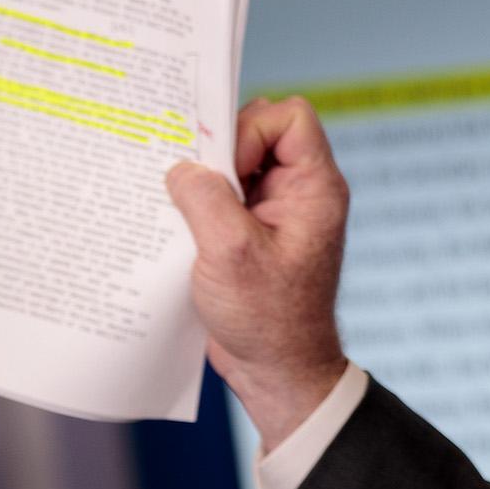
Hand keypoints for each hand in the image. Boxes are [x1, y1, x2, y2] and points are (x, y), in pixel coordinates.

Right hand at [165, 96, 349, 448]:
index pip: (291, 118)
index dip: (252, 128)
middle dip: (219, 149)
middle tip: (188, 181)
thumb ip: (206, 199)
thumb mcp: (230, 253)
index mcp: (315, 188)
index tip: (226, 171)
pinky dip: (200, 201)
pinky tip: (174, 221)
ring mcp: (277, 212)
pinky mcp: (253, 232)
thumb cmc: (268, 318)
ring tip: (175, 202)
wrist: (278, 371)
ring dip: (205, 178)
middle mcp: (301, 193)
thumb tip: (182, 167)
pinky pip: (226, 196)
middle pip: (261, 133)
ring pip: (238, 165)